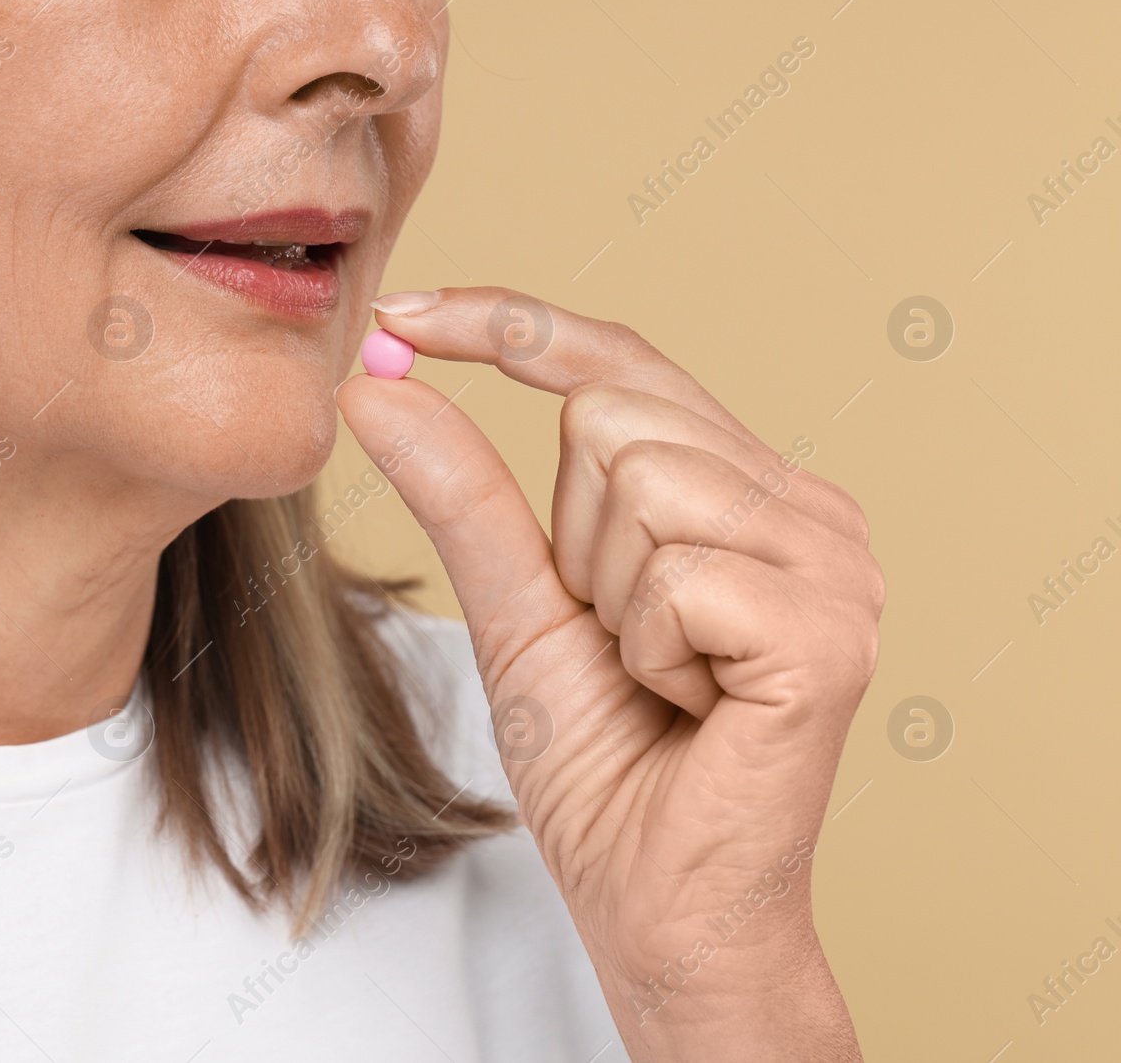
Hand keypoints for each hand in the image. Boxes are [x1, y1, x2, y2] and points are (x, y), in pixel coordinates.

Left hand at [336, 287, 880, 1061]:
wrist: (656, 900)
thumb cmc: (602, 762)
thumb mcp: (515, 604)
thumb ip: (463, 492)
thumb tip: (380, 382)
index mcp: (744, 489)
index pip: (621, 361)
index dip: (511, 326)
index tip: (405, 316)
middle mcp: (806, 506)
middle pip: (615, 415)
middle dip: (573, 541)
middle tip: (620, 642)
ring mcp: (835, 562)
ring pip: (641, 481)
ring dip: (610, 601)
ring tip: (661, 676)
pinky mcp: (832, 630)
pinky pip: (676, 575)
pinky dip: (648, 653)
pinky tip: (693, 708)